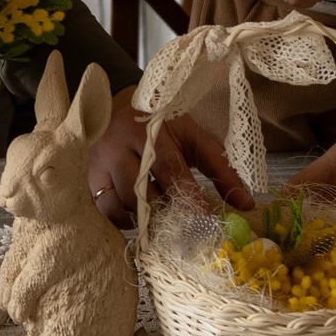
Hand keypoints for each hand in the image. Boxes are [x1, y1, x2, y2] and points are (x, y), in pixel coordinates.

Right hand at [87, 85, 254, 226]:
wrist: (120, 106)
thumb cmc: (164, 125)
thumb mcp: (193, 137)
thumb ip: (220, 169)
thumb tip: (247, 205)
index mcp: (148, 129)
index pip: (170, 169)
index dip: (189, 198)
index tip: (207, 222)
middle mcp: (118, 145)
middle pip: (141, 191)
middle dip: (166, 212)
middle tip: (186, 229)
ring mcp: (99, 162)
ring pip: (121, 203)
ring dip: (145, 216)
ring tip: (163, 215)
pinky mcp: (89, 177)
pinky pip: (106, 210)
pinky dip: (126, 218)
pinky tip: (140, 213)